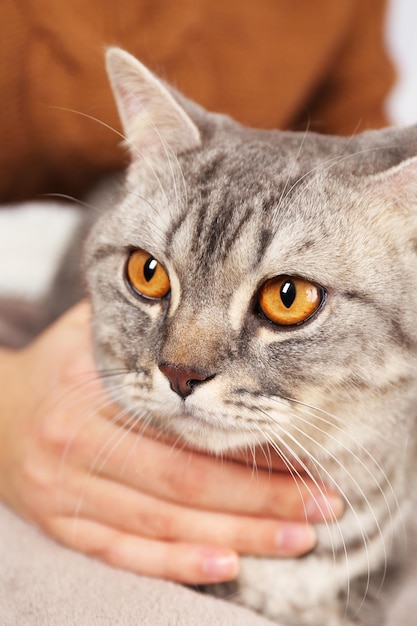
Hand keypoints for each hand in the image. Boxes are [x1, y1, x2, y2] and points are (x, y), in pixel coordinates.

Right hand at [0, 302, 342, 583]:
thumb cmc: (54, 370)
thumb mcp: (86, 335)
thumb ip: (138, 321)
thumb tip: (202, 291)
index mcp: (89, 392)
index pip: (178, 427)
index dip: (242, 442)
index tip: (298, 448)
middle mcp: (77, 446)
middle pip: (182, 482)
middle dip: (259, 498)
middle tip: (322, 504)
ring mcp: (67, 493)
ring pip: (161, 525)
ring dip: (236, 536)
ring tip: (298, 538)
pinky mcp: (62, 526)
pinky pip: (122, 553)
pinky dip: (175, 565)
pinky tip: (226, 566)